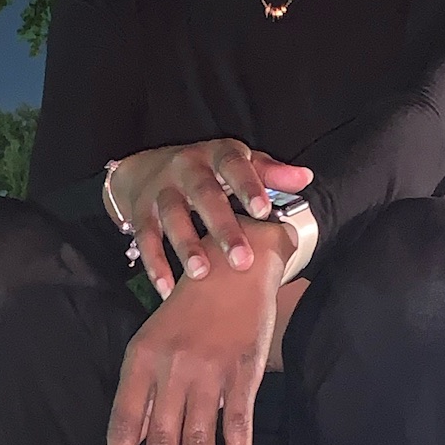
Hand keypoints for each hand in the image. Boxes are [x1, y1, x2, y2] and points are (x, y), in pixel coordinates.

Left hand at [104, 218, 291, 444]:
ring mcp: (209, 372)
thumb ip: (137, 398)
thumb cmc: (186, 310)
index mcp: (139, 363)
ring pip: (200, 444)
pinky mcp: (244, 373)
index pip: (123, 428)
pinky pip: (238, 427)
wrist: (234, 263)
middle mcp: (170, 370)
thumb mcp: (149, 344)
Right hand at [108, 141, 311, 297]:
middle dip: (222, 228)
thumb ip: (270, 172)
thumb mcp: (237, 162)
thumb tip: (304, 178)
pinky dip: (155, 265)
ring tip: (200, 275)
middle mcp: (185, 169)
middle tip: (242, 261)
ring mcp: (160, 191)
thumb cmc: (207, 171)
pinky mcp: (140, 213)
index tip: (265, 212)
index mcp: (215, 155)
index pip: (234, 165)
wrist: (145, 169)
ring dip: (186, 246)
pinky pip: (145, 240)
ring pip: (172, 217)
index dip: (249, 186)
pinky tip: (167, 289)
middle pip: (204, 195)